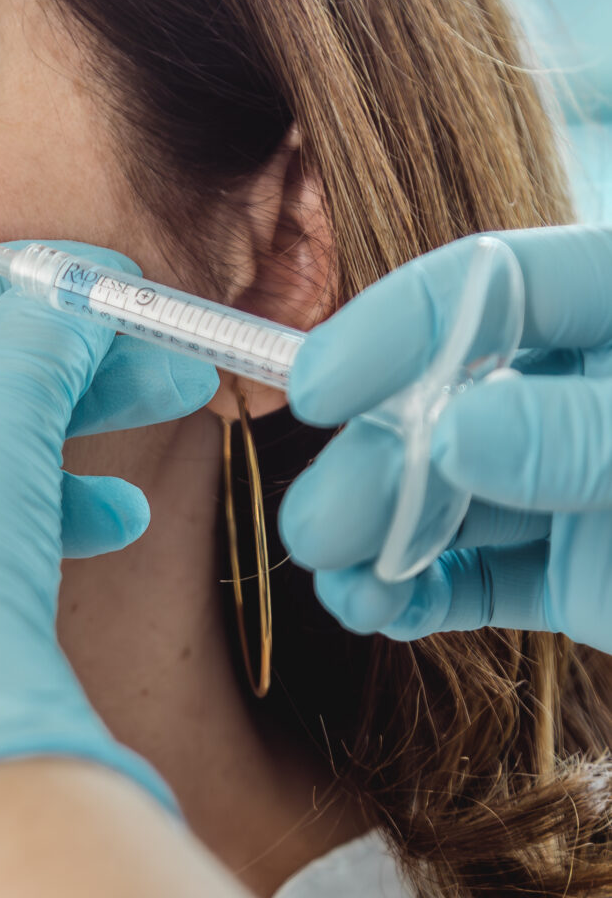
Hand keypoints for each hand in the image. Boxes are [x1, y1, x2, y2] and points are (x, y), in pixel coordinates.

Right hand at [281, 226, 611, 646]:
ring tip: (341, 588)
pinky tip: (381, 613)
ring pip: (453, 495)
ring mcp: (580, 482)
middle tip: (318, 528)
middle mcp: (590, 389)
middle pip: (450, 401)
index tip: (313, 388)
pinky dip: (423, 597)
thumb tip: (446, 435)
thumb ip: (579, 435)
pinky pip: (484, 578)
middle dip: (373, 464)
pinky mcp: (580, 575)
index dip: (396, 324)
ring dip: (380, 538)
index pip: (495, 284)